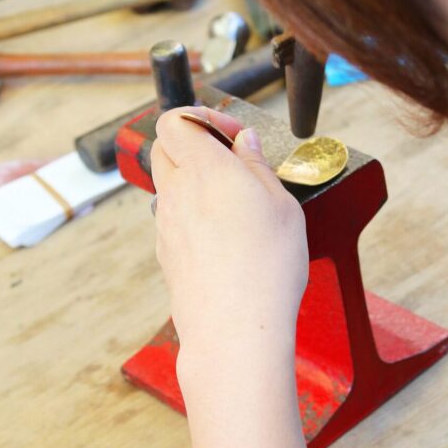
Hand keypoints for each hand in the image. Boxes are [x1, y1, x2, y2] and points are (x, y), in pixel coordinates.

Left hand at [150, 107, 308, 396]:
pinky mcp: (167, 253)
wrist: (235, 330)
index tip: (233, 133)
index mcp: (204, 168)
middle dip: (194, 144)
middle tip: (232, 162)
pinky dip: (193, 214)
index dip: (203, 117)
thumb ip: (257, 167)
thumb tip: (245, 143)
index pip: (176, 119)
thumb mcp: (282, 206)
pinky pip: (173, 218)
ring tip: (234, 203)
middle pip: (165, 147)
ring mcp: (166, 224)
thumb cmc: (265, 269)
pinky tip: (226, 237)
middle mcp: (176, 192)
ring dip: (194, 181)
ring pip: (169, 184)